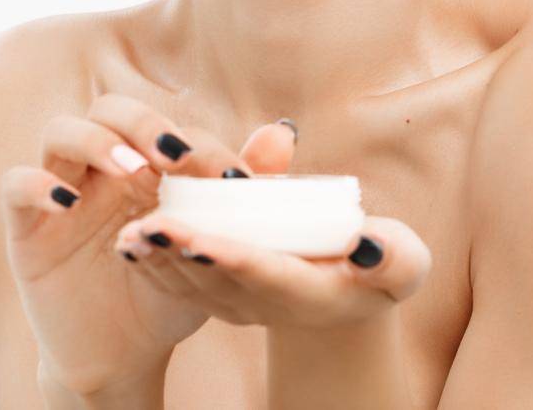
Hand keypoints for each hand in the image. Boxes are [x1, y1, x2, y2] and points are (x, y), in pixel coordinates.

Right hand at [0, 95, 296, 396]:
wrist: (126, 353)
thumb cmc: (173, 290)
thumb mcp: (210, 241)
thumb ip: (239, 187)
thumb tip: (283, 132)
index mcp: (146, 162)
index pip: (165, 125)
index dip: (199, 142)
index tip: (231, 179)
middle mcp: (102, 167)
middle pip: (108, 108)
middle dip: (142, 121)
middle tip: (174, 154)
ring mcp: (62, 191)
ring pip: (61, 130)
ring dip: (96, 142)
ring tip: (130, 170)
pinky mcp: (26, 227)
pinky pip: (15, 183)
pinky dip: (38, 184)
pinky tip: (68, 202)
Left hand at [112, 209, 431, 330]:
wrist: (353, 293)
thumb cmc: (384, 265)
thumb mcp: (403, 261)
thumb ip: (393, 256)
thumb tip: (364, 244)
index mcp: (309, 291)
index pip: (265, 271)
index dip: (232, 255)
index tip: (199, 238)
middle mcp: (267, 302)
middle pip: (218, 275)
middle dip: (181, 251)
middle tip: (147, 227)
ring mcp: (240, 304)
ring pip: (192, 282)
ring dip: (158, 260)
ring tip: (129, 235)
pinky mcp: (222, 297)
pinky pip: (182, 283)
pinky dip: (154, 264)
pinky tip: (128, 242)